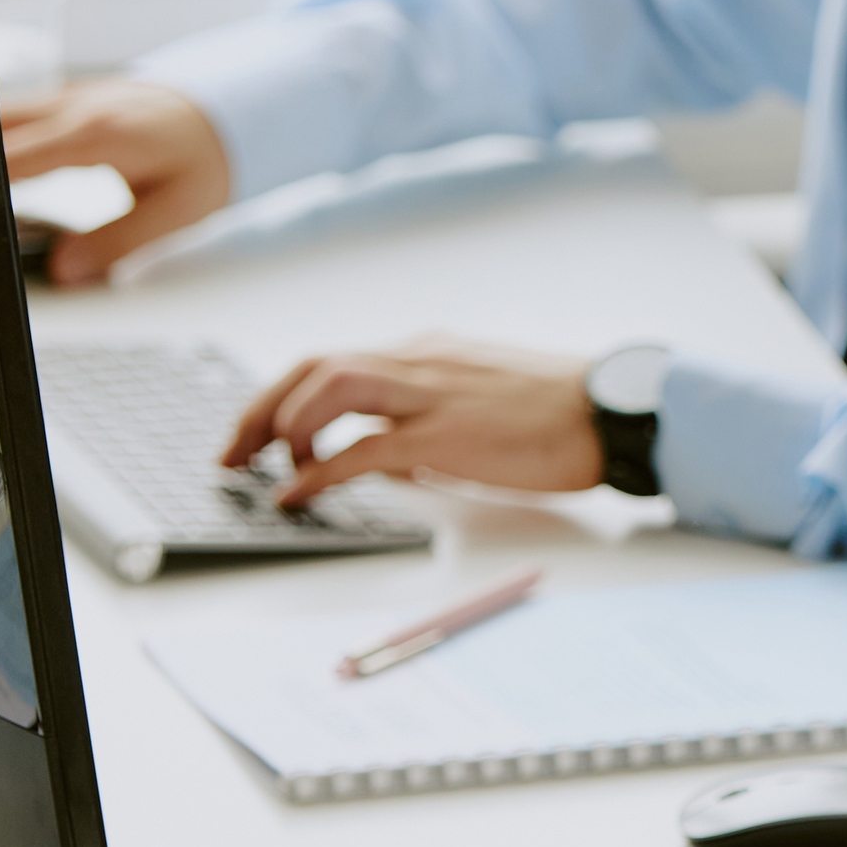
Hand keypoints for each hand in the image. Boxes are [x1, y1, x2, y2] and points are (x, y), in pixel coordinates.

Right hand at [0, 80, 233, 284]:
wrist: (232, 109)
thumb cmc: (208, 157)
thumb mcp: (176, 211)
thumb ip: (118, 242)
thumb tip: (67, 270)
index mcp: (97, 134)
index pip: (16, 156)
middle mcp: (75, 107)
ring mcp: (68, 97)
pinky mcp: (67, 100)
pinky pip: (18, 115)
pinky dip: (1, 140)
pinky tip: (1, 173)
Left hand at [221, 336, 601, 506]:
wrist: (614, 411)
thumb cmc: (560, 412)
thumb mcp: (480, 400)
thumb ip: (427, 417)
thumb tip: (387, 458)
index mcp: (427, 352)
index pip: (333, 361)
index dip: (282, 396)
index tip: (256, 433)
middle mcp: (419, 360)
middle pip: (312, 368)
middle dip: (260, 409)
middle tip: (232, 454)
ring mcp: (431, 394)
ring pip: (325, 390)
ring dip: (282, 429)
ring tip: (266, 471)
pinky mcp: (446, 434)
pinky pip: (360, 448)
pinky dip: (318, 471)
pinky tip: (297, 494)